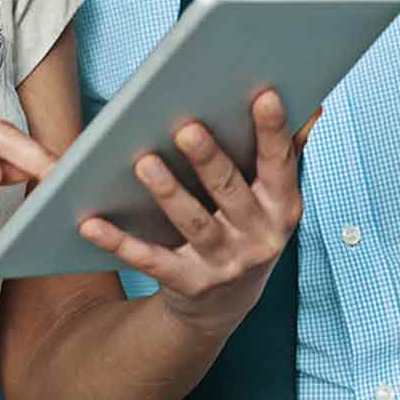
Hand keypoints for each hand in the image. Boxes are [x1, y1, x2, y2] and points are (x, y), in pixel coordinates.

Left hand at [78, 90, 312, 339]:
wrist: (223, 304)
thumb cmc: (244, 226)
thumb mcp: (271, 197)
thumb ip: (284, 151)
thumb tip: (309, 105)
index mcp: (281, 207)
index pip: (280, 164)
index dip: (273, 131)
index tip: (264, 94)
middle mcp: (259, 237)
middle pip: (231, 191)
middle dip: (210, 160)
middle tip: (186, 128)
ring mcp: (224, 264)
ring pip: (194, 224)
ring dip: (169, 194)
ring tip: (144, 163)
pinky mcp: (187, 283)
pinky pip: (150, 261)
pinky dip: (119, 242)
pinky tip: (90, 222)